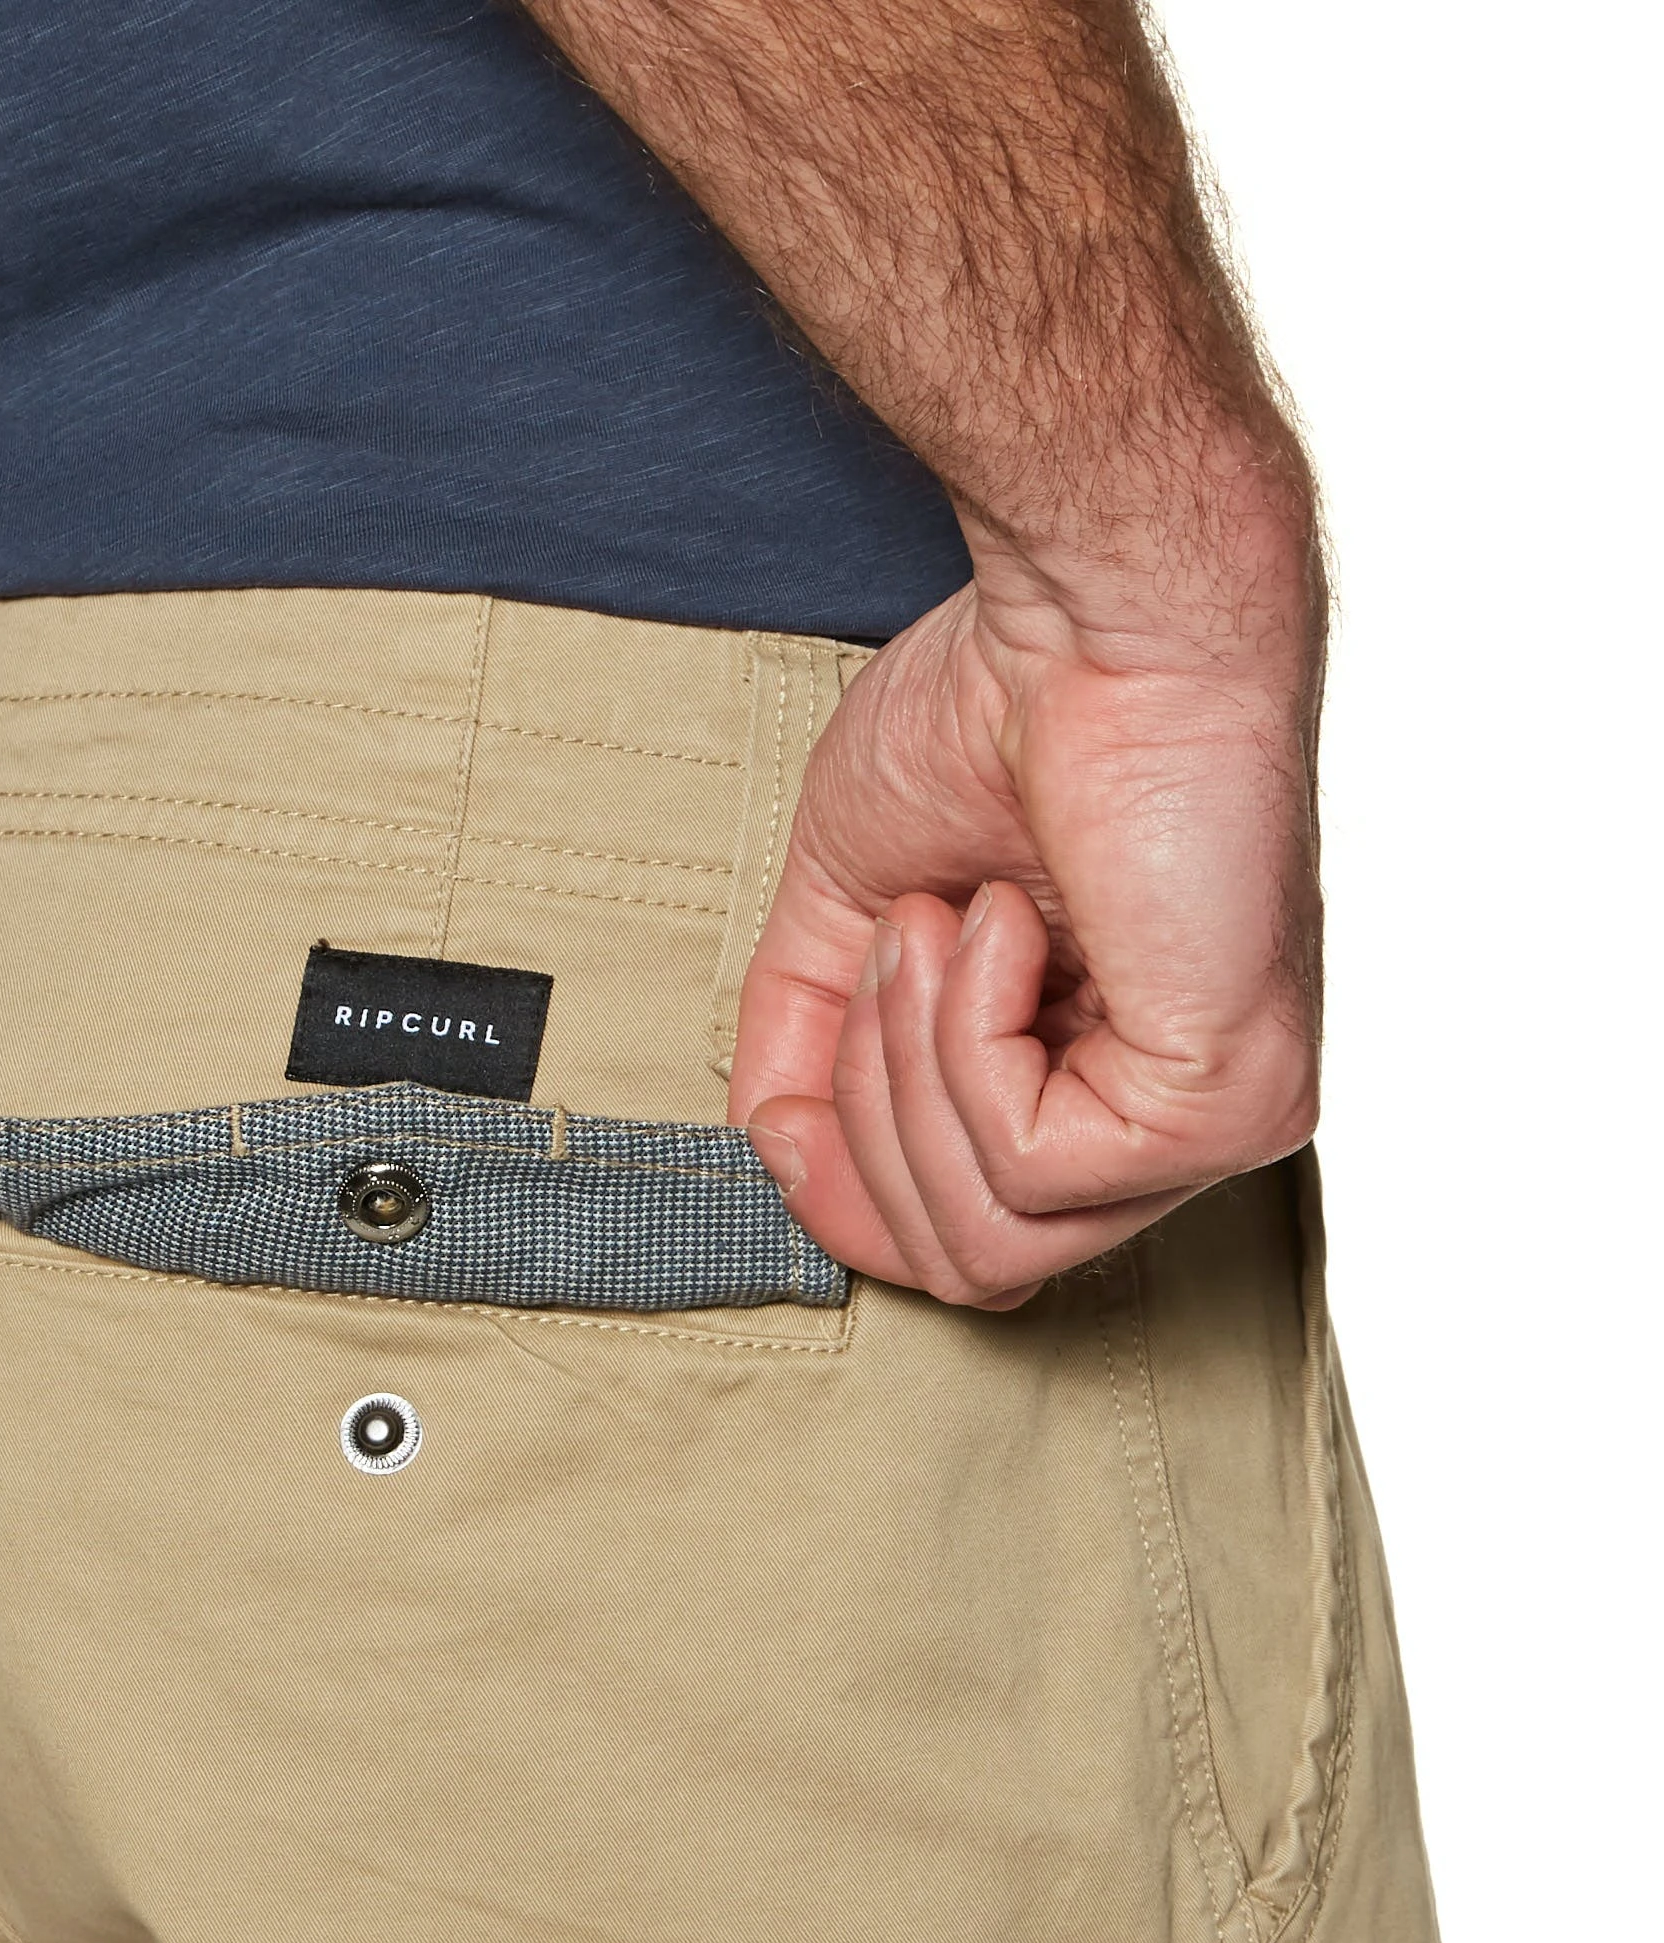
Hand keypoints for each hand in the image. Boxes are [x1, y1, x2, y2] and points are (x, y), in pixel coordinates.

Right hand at [727, 556, 1321, 1306]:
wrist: (1096, 612)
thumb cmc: (997, 720)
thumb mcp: (849, 913)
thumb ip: (809, 1052)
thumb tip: (779, 1157)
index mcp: (1100, 1088)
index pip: (964, 1247)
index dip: (846, 1186)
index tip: (803, 1075)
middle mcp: (1173, 1127)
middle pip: (968, 1267)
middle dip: (865, 1120)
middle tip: (895, 949)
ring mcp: (1216, 1127)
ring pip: (991, 1239)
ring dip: (905, 1067)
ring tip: (943, 921)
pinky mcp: (1226, 1103)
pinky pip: (1026, 1163)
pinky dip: (965, 1033)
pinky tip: (1010, 917)